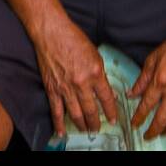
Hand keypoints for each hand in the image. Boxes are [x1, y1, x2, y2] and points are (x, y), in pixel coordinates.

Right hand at [33, 17, 119, 137]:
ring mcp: (66, 88)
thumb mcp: (95, 55)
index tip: (113, 119)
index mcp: (96, 73)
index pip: (106, 98)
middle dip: (95, 122)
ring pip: (75, 114)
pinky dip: (59, 123)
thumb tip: (107, 91)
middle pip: (91, 110)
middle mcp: (81, 83)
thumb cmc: (75, 40)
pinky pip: (56, 111)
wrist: (52, 33)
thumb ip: (101, 74)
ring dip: (82, 125)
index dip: (111, 111)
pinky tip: (62, 132)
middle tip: (98, 129)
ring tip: (86, 131)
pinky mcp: (52, 89)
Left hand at [128, 26, 165, 140]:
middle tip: (148, 135)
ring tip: (163, 132)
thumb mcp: (153, 58)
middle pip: (161, 119)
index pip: (146, 106)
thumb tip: (132, 93)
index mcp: (160, 81)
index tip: (135, 123)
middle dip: (152, 131)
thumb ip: (142, 79)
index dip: (138, 118)